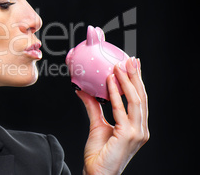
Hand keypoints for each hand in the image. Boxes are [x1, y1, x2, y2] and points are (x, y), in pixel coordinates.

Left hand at [76, 57, 148, 174]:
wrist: (97, 173)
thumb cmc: (99, 154)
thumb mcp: (97, 125)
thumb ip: (93, 106)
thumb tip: (83, 90)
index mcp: (137, 126)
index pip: (139, 99)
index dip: (136, 81)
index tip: (132, 64)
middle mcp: (141, 129)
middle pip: (140, 96)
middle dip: (135, 76)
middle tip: (130, 59)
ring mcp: (137, 132)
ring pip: (135, 100)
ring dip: (126, 81)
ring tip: (119, 66)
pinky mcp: (129, 135)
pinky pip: (121, 110)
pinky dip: (116, 94)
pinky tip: (110, 81)